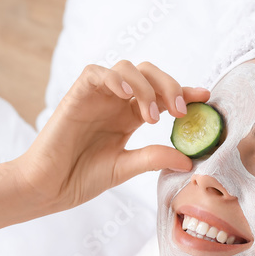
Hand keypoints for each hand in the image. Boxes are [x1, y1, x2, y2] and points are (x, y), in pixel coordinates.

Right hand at [17, 60, 209, 211]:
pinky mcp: (77, 95)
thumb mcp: (125, 167)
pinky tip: (129, 95)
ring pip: (128, 69)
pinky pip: (98, 72)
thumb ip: (153, 157)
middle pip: (149, 74)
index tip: (206, 97)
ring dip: (146, 87)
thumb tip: (189, 159)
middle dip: (170, 86)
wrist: (48, 187)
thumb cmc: (81, 178)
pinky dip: (117, 78)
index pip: (161, 96)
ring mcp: (97, 96)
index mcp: (129, 117)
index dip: (184, 91)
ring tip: (152, 116)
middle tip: (180, 112)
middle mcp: (115, 102)